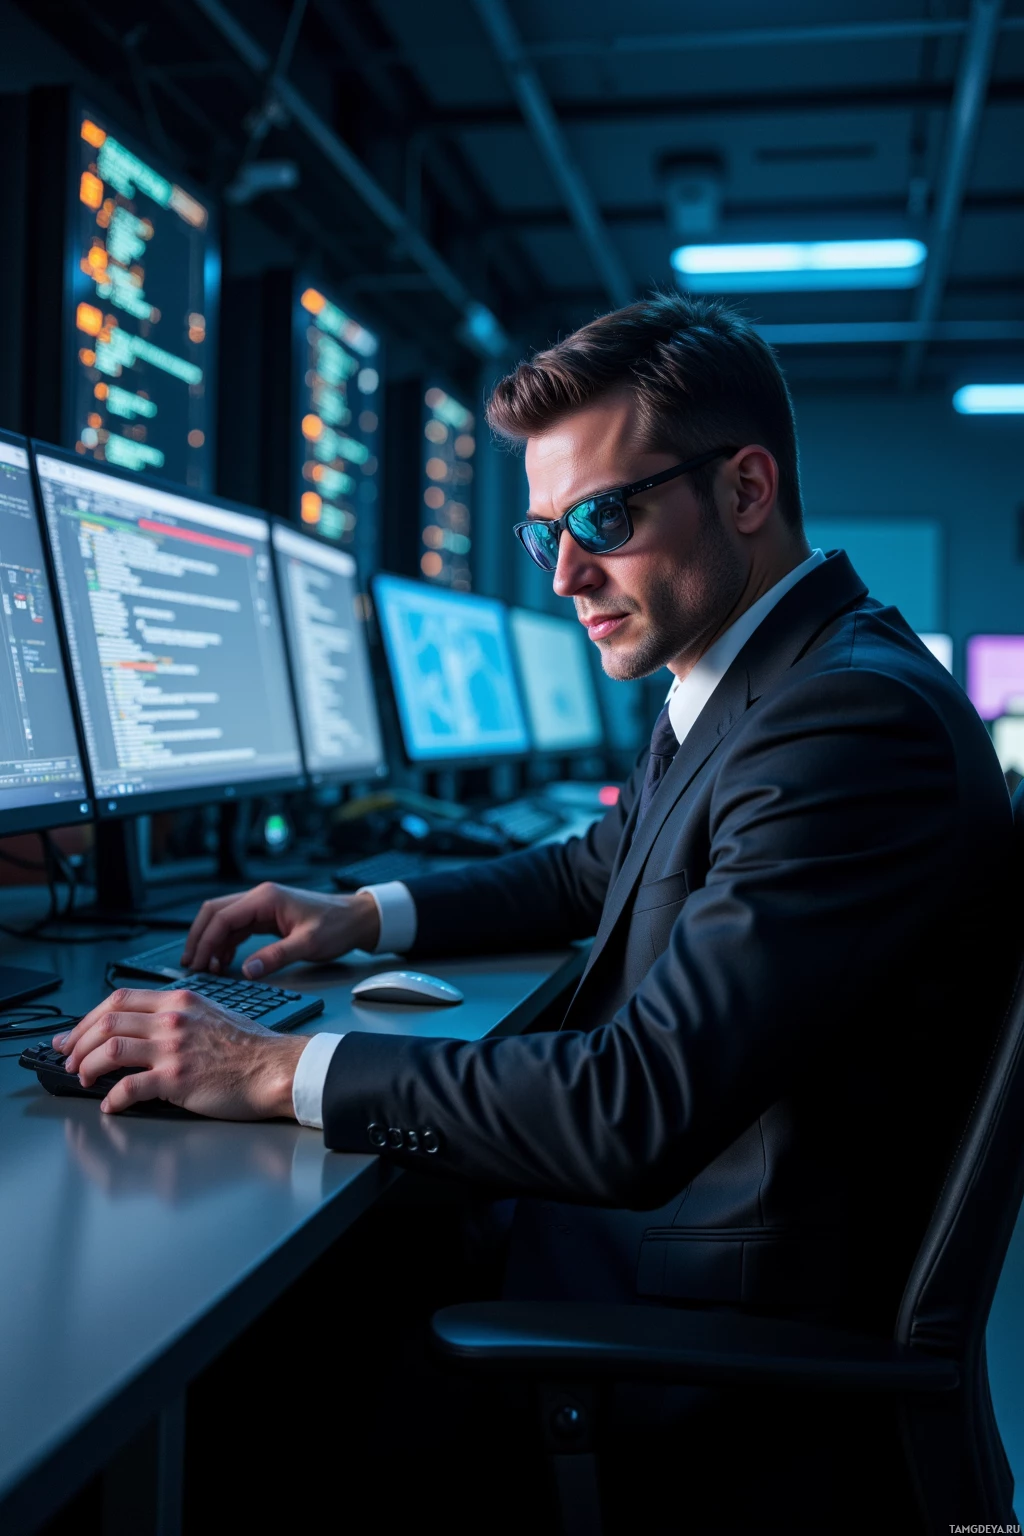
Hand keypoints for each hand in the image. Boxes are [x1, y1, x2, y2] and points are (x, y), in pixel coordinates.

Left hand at [53, 987, 307, 1118]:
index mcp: (178, 1000)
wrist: (275, 1068)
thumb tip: (144, 1028)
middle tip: (67, 1058)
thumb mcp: (211, 1013)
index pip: (118, 999)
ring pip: (110, 1050)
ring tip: (82, 1078)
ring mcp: (173, 1049)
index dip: (87, 1017)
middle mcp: (172, 1019)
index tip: (74, 1033)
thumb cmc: (250, 1047)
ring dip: (87, 1066)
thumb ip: (178, 1014)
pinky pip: (130, 1088)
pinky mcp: (176, 1080)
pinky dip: (112, 1098)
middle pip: (106, 1022)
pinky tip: (110, 1105)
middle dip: (78, 1042)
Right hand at [181, 882, 378, 978]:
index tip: (196, 963)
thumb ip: (275, 957)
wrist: (356, 918)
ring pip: (223, 920)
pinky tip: (223, 963)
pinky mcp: (267, 916)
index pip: (222, 917)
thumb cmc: (337, 925)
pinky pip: (237, 928)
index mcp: (266, 898)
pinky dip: (226, 944)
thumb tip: (245, 971)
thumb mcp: (308, 944)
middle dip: (199, 938)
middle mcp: (260, 898)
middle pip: (215, 913)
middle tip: (190, 965)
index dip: (205, 941)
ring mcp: (262, 906)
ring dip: (211, 941)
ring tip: (204, 968)